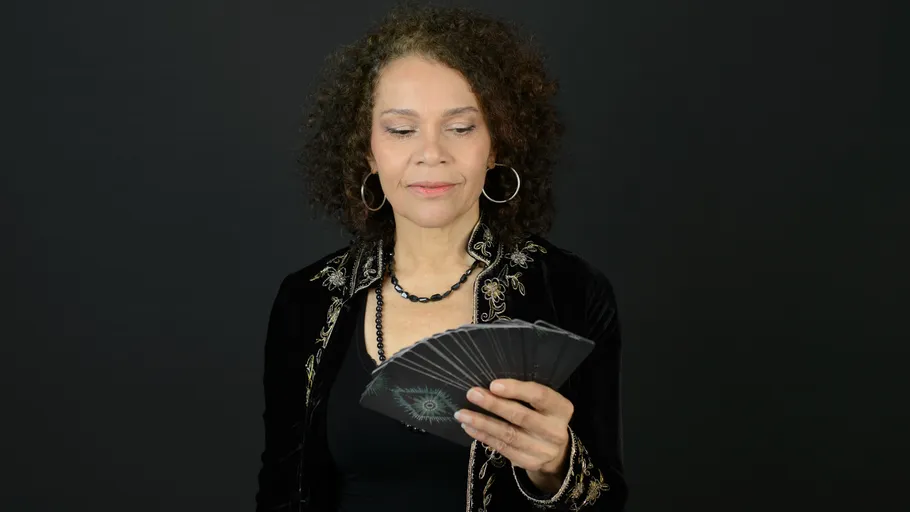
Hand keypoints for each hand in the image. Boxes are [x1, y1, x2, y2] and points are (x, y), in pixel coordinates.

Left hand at [454, 379, 572, 490]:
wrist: (556, 452)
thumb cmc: (543, 416)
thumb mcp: (543, 403)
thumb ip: (525, 395)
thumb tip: (490, 385)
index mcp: (561, 409)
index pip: (539, 396)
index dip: (516, 389)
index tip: (493, 384)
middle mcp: (555, 430)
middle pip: (521, 416)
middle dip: (494, 404)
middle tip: (472, 394)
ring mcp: (542, 449)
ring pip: (508, 434)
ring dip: (482, 423)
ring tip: (462, 414)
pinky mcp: (529, 462)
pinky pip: (502, 448)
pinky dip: (483, 436)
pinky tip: (469, 427)